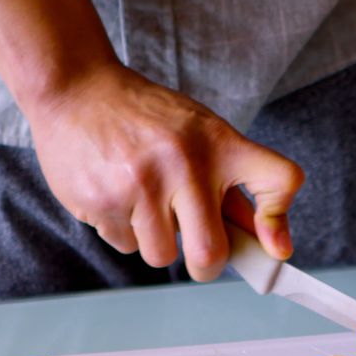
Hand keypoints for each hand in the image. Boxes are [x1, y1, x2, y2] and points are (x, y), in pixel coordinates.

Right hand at [24, 63, 302, 279]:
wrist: (76, 91)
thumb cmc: (150, 121)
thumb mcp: (203, 137)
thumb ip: (236, 190)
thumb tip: (272, 246)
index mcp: (220, 144)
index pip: (279, 180)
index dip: (279, 222)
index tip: (273, 249)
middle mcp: (184, 162)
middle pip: (210, 254)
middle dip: (205, 265)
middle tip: (198, 250)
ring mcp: (139, 183)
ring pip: (162, 256)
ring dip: (157, 242)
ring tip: (145, 202)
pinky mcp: (101, 201)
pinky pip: (126, 246)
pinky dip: (125, 230)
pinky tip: (117, 195)